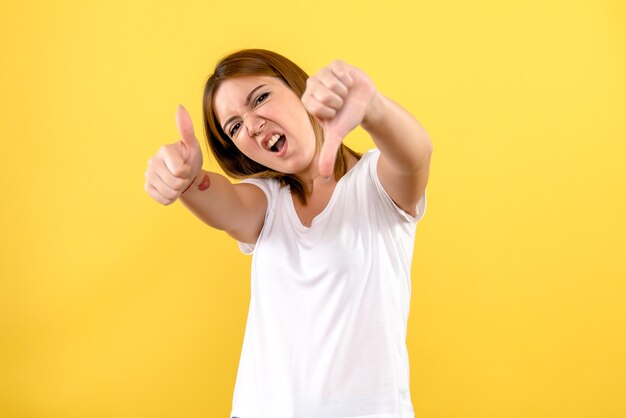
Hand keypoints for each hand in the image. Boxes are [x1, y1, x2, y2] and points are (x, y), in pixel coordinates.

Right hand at [144, 105, 202, 204]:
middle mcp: (152, 161)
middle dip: (184, 182)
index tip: (186, 165)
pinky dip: (171, 197)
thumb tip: (180, 106)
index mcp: (164, 150)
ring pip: (170, 193)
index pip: (179, 170)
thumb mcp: (193, 145)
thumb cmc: (190, 158)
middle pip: (175, 183)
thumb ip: (186, 129)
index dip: (187, 171)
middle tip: (183, 175)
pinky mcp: (147, 187)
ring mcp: (148, 175)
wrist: (186, 176)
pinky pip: (163, 199)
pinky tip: (171, 188)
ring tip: (178, 181)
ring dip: (178, 190)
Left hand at [301, 60, 378, 177]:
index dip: (329, 111)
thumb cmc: (347, 119)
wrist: (365, 105)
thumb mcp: (337, 136)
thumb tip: (325, 179)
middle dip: (337, 102)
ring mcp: (323, 72)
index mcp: (308, 100)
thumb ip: (328, 155)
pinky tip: (349, 83)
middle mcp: (312, 84)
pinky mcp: (335, 64)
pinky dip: (348, 80)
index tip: (334, 113)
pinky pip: (340, 72)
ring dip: (344, 91)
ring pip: (332, 83)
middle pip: (324, 94)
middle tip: (340, 103)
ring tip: (345, 94)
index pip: (314, 105)